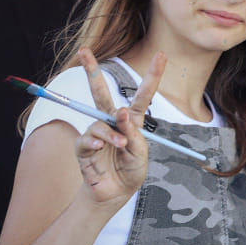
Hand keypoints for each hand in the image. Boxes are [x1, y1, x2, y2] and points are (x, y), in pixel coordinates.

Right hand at [75, 48, 162, 205]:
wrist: (115, 193)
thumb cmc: (131, 170)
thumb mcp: (140, 153)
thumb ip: (133, 133)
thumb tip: (121, 112)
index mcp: (132, 120)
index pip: (143, 95)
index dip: (153, 75)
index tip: (162, 55)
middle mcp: (112, 121)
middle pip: (101, 92)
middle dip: (92, 70)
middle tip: (84, 51)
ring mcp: (96, 132)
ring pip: (100, 123)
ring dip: (112, 134)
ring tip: (121, 146)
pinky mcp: (83, 146)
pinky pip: (87, 139)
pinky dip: (96, 143)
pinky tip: (101, 149)